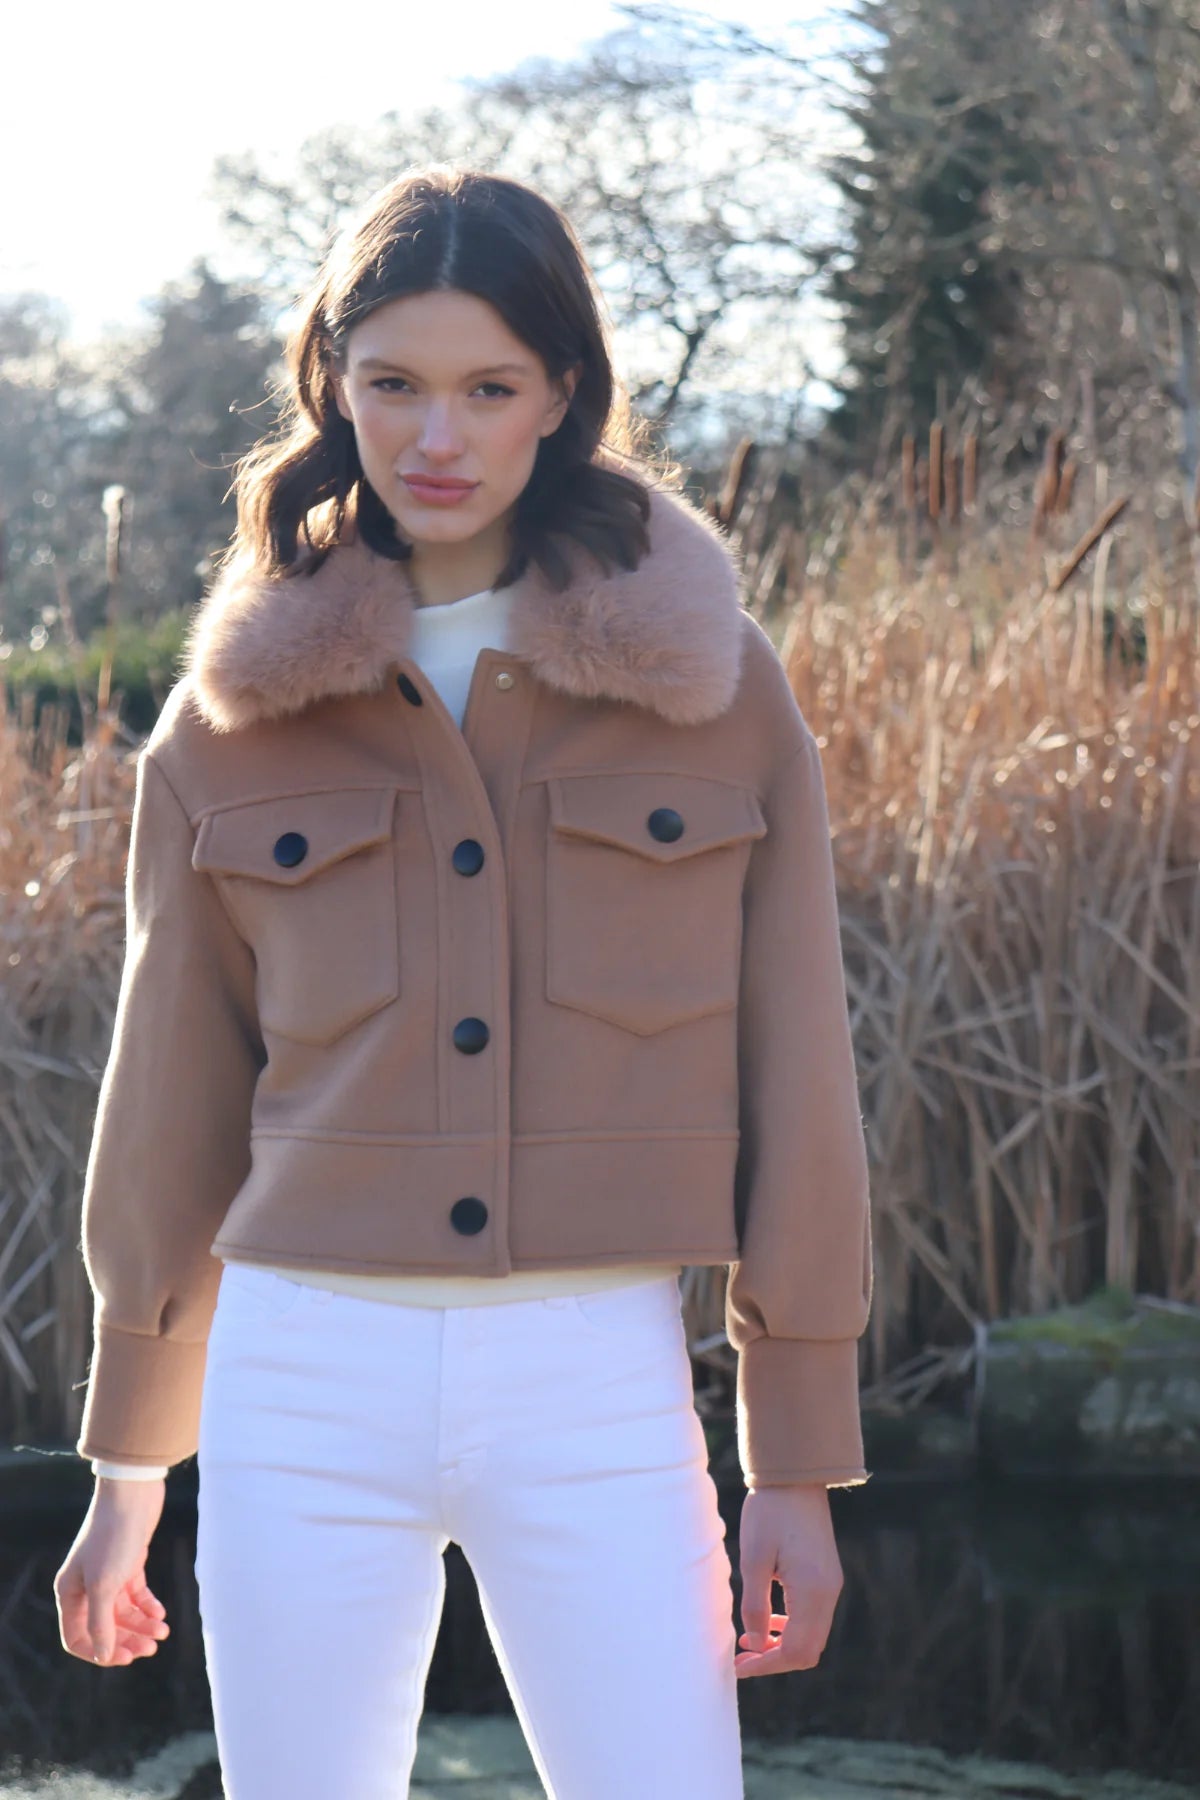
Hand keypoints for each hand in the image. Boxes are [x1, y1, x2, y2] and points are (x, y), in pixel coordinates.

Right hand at [53, 1477, 171, 1666]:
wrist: (133, 1494)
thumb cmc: (112, 1537)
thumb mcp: (104, 1585)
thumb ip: (101, 1623)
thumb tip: (103, 1655)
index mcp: (70, 1593)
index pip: (78, 1637)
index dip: (100, 1652)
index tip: (126, 1658)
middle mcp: (85, 1587)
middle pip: (104, 1628)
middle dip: (127, 1640)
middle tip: (151, 1648)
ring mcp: (108, 1575)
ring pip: (123, 1613)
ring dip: (142, 1625)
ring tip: (163, 1631)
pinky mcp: (128, 1564)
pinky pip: (136, 1595)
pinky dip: (148, 1606)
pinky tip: (161, 1613)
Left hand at [734, 1483, 842, 1678]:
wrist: (795, 1477)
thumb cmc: (769, 1513)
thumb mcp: (753, 1559)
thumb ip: (755, 1605)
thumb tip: (755, 1644)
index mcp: (812, 1591)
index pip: (795, 1650)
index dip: (767, 1665)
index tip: (738, 1666)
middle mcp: (829, 1593)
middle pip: (808, 1650)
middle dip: (775, 1660)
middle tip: (742, 1658)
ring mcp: (831, 1584)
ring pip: (812, 1635)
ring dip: (783, 1644)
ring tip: (749, 1642)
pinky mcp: (826, 1575)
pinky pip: (813, 1616)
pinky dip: (791, 1626)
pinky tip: (767, 1620)